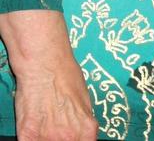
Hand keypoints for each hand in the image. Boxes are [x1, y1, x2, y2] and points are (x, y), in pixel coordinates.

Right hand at [0, 10, 96, 140]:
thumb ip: (82, 121)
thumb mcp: (84, 99)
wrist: (44, 61)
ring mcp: (47, 138)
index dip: (78, 140)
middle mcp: (69, 137)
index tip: (74, 137)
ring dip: (46, 137)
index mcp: (86, 129)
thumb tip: (82, 132)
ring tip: (45, 120)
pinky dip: (31, 137)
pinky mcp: (28, 136)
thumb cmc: (65, 73)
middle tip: (57, 125)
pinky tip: (34, 122)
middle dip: (61, 138)